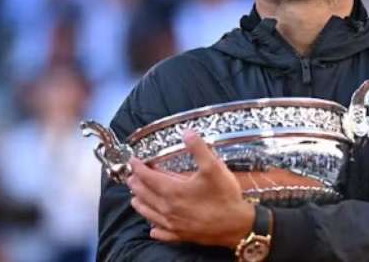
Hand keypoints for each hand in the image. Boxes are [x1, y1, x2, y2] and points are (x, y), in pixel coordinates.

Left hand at [127, 130, 254, 247]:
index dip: (138, 167)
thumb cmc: (225, 197)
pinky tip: (153, 228)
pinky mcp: (181, 235)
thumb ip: (199, 149)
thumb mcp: (214, 168)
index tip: (133, 161)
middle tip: (132, 176)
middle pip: (144, 195)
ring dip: (140, 203)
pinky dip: (154, 228)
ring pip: (148, 213)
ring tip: (135, 197)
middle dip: (136, 183)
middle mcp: (168, 209)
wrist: (236, 226)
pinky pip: (161, 233)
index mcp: (173, 191)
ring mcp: (173, 224)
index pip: (148, 177)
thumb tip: (187, 133)